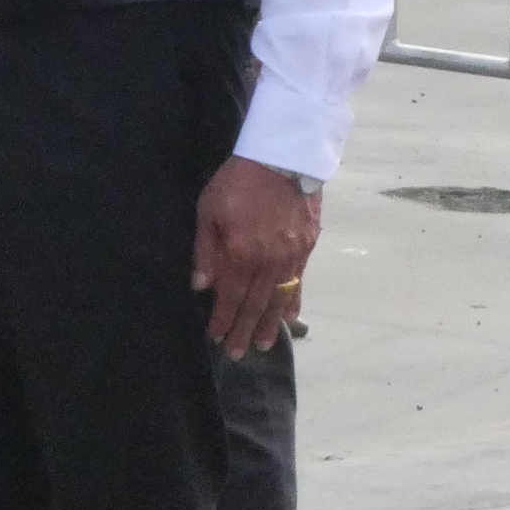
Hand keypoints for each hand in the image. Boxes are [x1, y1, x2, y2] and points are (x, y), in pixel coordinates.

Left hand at [193, 156, 321, 357]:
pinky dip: (293, 302)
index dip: (222, 319)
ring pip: (279, 299)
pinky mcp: (308, 247)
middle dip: (243, 330)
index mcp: (241, 254)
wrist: (283, 155)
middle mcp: (268, 262)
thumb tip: (201, 286)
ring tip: (262, 344)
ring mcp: (291, 256)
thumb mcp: (209, 210)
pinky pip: (299, 282)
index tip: (216, 337)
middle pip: (255, 305)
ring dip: (269, 324)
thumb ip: (205, 250)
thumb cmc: (238, 180)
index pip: (230, 297)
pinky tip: (290, 317)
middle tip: (238, 353)